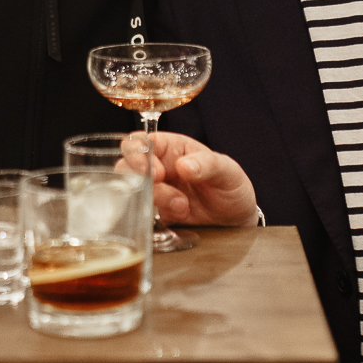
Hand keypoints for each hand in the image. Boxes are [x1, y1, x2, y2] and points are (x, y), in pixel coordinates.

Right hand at [120, 131, 258, 227]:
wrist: (236, 221)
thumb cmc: (231, 187)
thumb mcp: (227, 171)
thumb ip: (207, 165)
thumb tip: (183, 165)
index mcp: (172, 148)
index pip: (142, 141)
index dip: (140, 153)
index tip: (156, 171)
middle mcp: (159, 168)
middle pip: (127, 165)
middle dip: (139, 177)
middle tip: (161, 185)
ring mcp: (155, 191)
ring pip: (132, 190)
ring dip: (156, 199)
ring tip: (182, 206)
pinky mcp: (155, 213)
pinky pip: (141, 213)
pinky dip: (155, 217)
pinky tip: (178, 217)